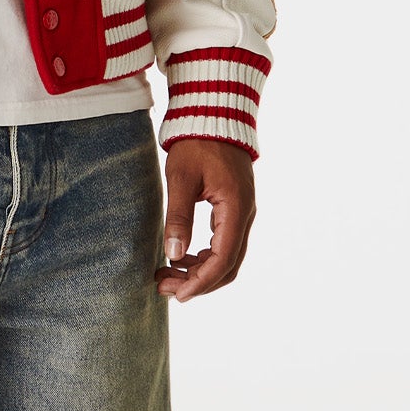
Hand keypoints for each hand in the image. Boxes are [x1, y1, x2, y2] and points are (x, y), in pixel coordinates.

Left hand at [156, 139, 255, 300]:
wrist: (214, 115)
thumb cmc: (196, 143)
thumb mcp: (181, 179)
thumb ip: (178, 217)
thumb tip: (173, 255)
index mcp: (235, 209)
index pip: (222, 260)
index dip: (200, 282)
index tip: (176, 295)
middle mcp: (245, 215)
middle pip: (228, 265)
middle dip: (198, 282)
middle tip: (164, 288)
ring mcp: (242, 213)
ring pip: (227, 257)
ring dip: (200, 271)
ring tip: (166, 275)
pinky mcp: (234, 209)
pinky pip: (224, 243)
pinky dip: (204, 257)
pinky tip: (180, 257)